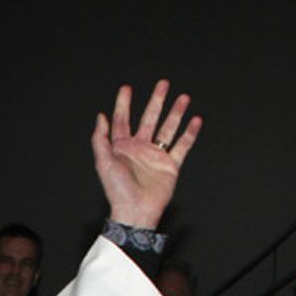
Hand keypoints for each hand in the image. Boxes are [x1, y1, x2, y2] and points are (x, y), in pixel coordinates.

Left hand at [91, 79, 201, 229]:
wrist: (135, 211)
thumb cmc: (117, 190)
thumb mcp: (103, 163)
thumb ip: (100, 140)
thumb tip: (100, 117)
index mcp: (122, 148)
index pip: (123, 121)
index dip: (124, 105)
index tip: (126, 88)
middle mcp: (140, 149)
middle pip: (149, 119)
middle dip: (156, 101)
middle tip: (163, 83)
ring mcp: (156, 156)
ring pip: (168, 128)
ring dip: (176, 113)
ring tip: (183, 97)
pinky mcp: (170, 165)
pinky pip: (182, 146)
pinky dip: (190, 133)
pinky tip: (195, 120)